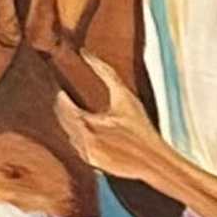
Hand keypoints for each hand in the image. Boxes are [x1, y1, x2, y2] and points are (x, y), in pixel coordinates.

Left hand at [58, 84, 179, 187]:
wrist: (154, 161)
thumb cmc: (141, 128)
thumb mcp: (125, 97)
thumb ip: (104, 72)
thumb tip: (85, 52)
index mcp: (87, 123)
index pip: (61, 106)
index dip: (61, 96)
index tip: (64, 89)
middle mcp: (83, 141)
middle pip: (62, 120)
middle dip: (64, 109)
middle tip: (69, 98)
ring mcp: (86, 154)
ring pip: (69, 134)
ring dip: (71, 123)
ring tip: (80, 113)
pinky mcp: (92, 163)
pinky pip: (78, 147)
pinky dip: (80, 137)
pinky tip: (90, 131)